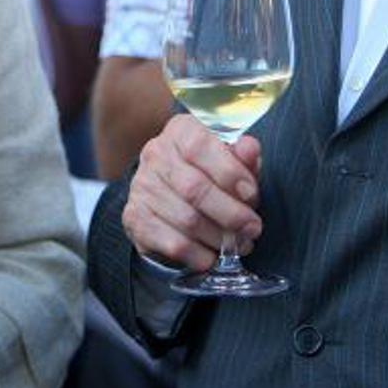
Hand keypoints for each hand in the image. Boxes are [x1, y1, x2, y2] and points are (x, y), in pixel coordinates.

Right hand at [122, 114, 263, 272]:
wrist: (172, 195)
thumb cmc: (210, 175)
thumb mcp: (232, 161)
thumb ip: (243, 156)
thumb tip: (249, 149)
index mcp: (180, 131)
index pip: (199, 146)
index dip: (229, 172)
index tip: (251, 195)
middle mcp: (155, 154)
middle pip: (194, 188)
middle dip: (231, 213)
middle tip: (252, 228)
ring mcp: (141, 187)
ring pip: (186, 219)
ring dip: (219, 238)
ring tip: (237, 244)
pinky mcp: (135, 218)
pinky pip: (172, 243)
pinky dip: (199, 255)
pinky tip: (212, 256)